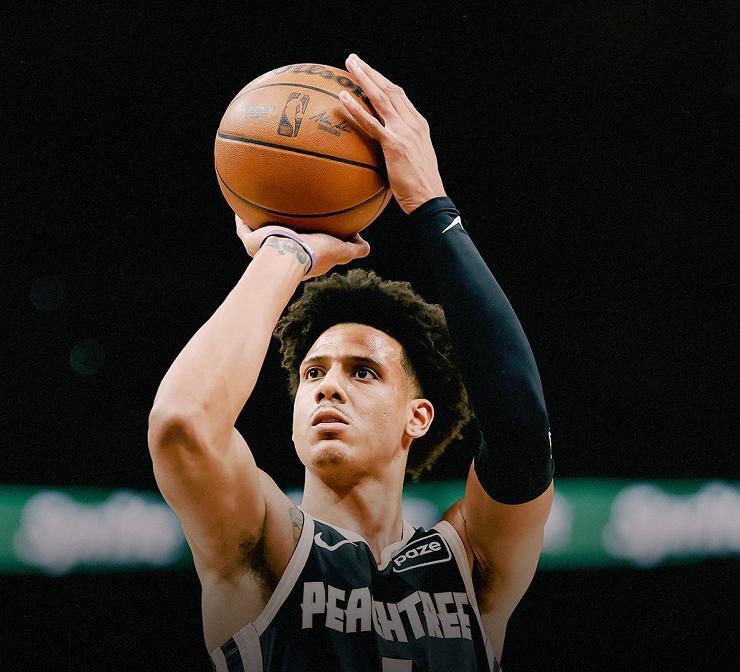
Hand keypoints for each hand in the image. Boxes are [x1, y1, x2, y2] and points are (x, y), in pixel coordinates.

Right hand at [235, 216, 369, 280]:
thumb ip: (354, 249)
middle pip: (284, 239)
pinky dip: (241, 219)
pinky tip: (242, 204)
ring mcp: (265, 249)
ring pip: (262, 234)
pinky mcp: (251, 241)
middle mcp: (284, 253)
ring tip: (263, 205)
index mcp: (305, 257)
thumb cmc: (313, 253)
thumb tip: (367, 246)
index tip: (318, 225)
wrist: (287, 255)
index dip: (313, 238)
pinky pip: (243, 228)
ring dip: (262, 223)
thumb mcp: (340, 251)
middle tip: (290, 212)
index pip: (308, 248)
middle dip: (287, 229)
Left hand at [339, 54, 445, 213]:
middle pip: (390, 89)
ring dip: (363, 79)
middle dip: (370, 72)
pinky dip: (357, 109)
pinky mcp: (395, 145)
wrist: (429, 200)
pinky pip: (372, 123)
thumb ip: (401, 149)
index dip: (382, 81)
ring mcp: (404, 133)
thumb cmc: (419, 188)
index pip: (399, 96)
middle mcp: (413, 123)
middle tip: (353, 60)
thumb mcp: (413, 161)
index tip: (368, 72)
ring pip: (381, 98)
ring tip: (348, 66)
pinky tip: (343, 98)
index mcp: (418, 125)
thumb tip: (383, 150)